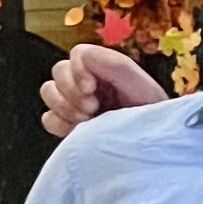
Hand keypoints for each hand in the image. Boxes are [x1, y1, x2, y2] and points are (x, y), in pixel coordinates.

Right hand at [40, 40, 163, 143]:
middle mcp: (89, 82)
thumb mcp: (142, 87)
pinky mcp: (69, 124)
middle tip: (92, 108)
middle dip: (72, 91)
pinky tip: (77, 130)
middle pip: (59, 71)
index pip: (78, 54)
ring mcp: (76, 103)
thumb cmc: (154, 118)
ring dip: (64, 106)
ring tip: (87, 120)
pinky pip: (48, 118)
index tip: (91, 88)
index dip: (78, 69)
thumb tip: (83, 56)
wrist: (154, 149)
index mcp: (106, 69)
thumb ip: (116, 65)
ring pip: (49, 91)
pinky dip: (59, 123)